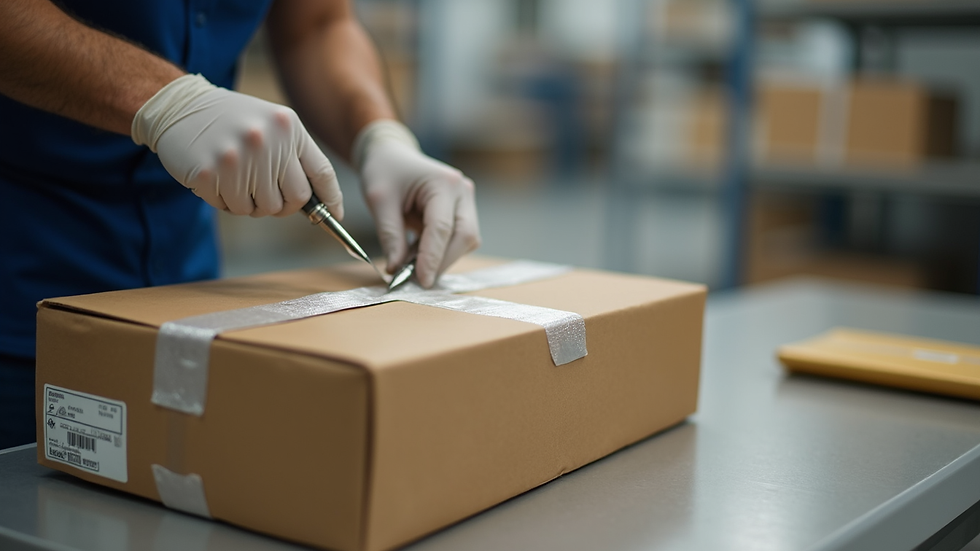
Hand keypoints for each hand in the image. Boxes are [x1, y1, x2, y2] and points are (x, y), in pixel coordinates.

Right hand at [132, 74, 342, 217]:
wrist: (179, 106)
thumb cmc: (231, 121)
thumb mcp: (271, 124)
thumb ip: (294, 156)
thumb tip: (320, 202)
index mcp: (288, 127)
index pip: (321, 172)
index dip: (332, 200)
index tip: (336, 216)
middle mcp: (267, 142)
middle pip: (296, 199)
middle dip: (284, 204)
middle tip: (266, 193)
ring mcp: (237, 159)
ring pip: (263, 209)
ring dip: (252, 203)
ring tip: (237, 178)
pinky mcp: (210, 174)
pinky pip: (233, 209)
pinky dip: (228, 201)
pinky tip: (218, 178)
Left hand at [357, 121, 480, 287]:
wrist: (392, 155)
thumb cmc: (384, 171)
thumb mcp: (379, 200)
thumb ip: (389, 235)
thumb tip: (396, 269)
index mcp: (444, 183)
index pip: (442, 228)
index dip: (432, 258)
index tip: (420, 281)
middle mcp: (463, 191)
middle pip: (464, 237)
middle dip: (442, 261)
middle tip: (416, 280)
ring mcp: (466, 202)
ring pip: (466, 241)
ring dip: (442, 258)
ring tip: (412, 266)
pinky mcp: (462, 212)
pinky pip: (458, 240)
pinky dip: (441, 252)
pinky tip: (418, 257)